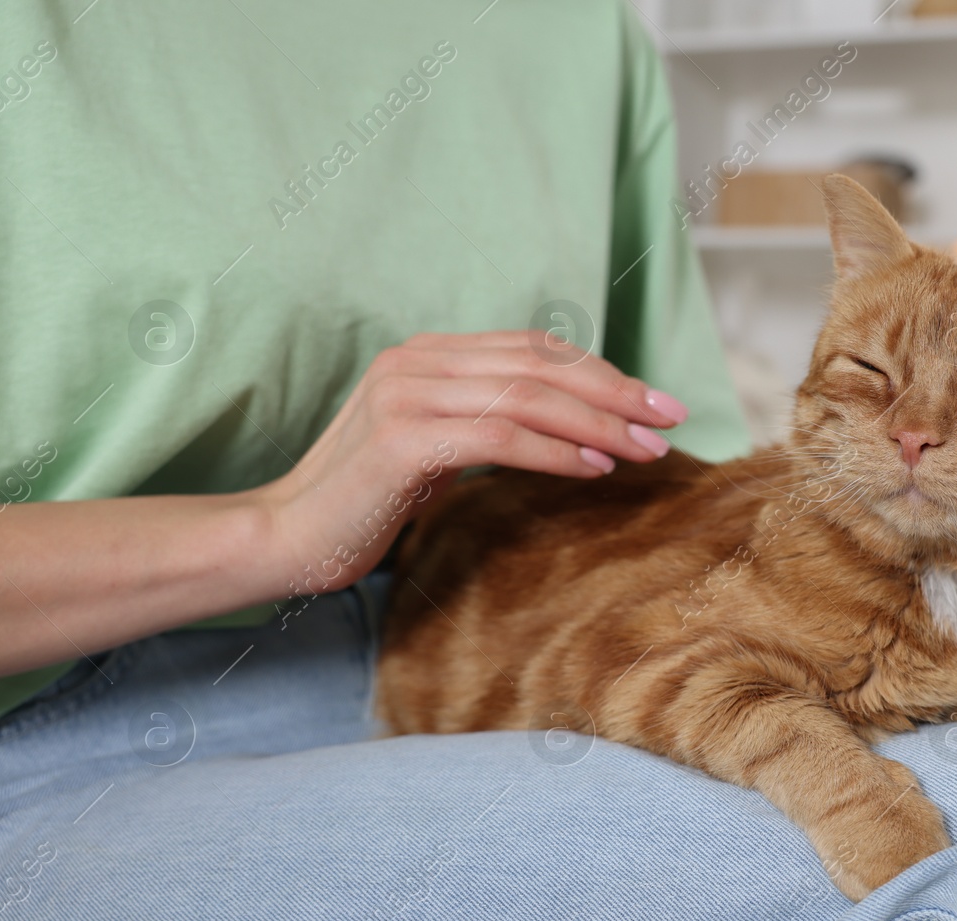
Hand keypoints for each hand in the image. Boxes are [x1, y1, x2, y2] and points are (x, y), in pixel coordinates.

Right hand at [251, 331, 688, 595]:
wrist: (286, 536)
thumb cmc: (365, 502)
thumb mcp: (433, 448)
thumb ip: (485, 421)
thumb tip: (569, 427)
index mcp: (427, 355)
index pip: (534, 348)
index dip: (600, 371)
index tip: (653, 401)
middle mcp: (417, 361)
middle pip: (541, 365)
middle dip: (615, 392)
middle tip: (670, 419)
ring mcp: (407, 394)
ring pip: (529, 396)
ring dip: (599, 423)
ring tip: (646, 449)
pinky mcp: (404, 439)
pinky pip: (501, 437)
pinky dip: (556, 451)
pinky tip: (595, 469)